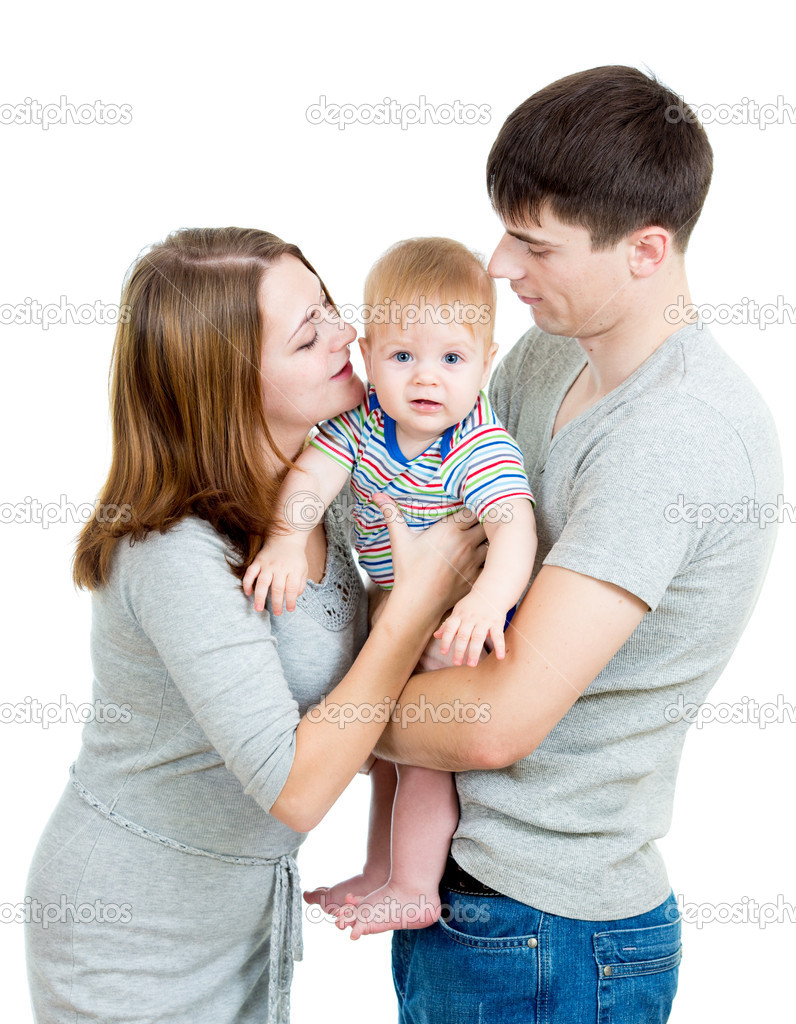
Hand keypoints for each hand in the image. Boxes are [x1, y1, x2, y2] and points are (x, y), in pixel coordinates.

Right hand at [242, 539, 308, 613]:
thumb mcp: (303, 569)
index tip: (290, 610)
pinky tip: (248, 593)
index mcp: (294, 570)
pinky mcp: (258, 561)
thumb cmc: (295, 557)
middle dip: (277, 603)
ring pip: (262, 583)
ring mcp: (268, 565)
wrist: (286, 538)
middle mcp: (280, 568)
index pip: (293, 589)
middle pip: (278, 588)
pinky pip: (250, 573)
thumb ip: (301, 584)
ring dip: (260, 597)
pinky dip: (247, 583)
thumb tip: (293, 598)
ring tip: (258, 609)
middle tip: (277, 613)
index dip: (291, 601)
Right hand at [373, 495, 486, 621]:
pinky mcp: (477, 578)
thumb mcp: (400, 540)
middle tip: (482, 521)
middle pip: (487, 524)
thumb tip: (377, 495)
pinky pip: (491, 564)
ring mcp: (473, 562)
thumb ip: (392, 514)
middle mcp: (465, 543)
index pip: (474, 509)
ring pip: (492, 544)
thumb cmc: (408, 570)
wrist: (417, 603)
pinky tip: (484, 560)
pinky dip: (490, 561)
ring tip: (484, 540)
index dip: (476, 506)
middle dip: (486, 522)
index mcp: (449, 530)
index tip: (473, 506)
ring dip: (489, 541)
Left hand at [433, 590, 506, 666]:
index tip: (443, 652)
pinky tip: (500, 657)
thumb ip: (448, 624)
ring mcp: (484, 620)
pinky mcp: (497, 622)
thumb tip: (436, 636)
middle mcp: (471, 618)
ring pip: (478, 637)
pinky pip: (498, 636)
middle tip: (456, 663)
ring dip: (474, 651)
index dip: (446, 640)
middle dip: (459, 650)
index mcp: (460, 616)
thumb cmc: (472, 605)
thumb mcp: (458, 612)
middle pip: (463, 635)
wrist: (492, 592)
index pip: (450, 628)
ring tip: (471, 664)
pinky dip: (499, 646)